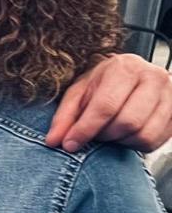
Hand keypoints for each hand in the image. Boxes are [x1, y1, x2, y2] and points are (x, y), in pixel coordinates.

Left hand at [47, 54, 171, 152]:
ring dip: (121, 142)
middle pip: (127, 122)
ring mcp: (170, 95)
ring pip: (144, 135)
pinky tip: (127, 135)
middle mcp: (152, 77)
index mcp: (124, 68)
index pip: (106, 105)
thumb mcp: (80, 93)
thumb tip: (53, 141)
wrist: (135, 76)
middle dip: (105, 135)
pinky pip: (155, 141)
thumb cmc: (105, 84)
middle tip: (96, 134)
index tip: (70, 144)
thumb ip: (65, 116)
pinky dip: (136, 145)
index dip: (85, 129)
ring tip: (111, 132)